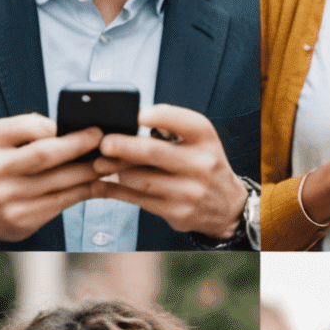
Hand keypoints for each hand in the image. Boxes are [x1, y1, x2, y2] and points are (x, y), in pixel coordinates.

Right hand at [0, 116, 102, 247]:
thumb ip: (28, 130)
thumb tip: (70, 127)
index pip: (30, 128)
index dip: (61, 128)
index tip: (87, 127)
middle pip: (47, 153)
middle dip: (82, 145)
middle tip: (105, 139)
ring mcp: (9, 196)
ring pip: (63, 180)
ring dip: (92, 170)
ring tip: (111, 162)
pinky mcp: (24, 218)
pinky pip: (65, 200)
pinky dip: (87, 190)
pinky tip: (98, 183)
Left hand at [92, 105, 246, 238]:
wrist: (228, 208)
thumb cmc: (204, 167)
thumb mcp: (201, 142)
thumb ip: (172, 127)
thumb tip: (126, 124)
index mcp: (206, 140)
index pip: (185, 122)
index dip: (159, 116)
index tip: (138, 116)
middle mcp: (203, 165)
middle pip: (153, 153)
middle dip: (123, 146)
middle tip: (104, 144)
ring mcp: (191, 192)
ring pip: (141, 180)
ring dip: (116, 171)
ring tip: (100, 164)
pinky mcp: (179, 213)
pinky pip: (139, 200)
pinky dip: (116, 191)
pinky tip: (103, 184)